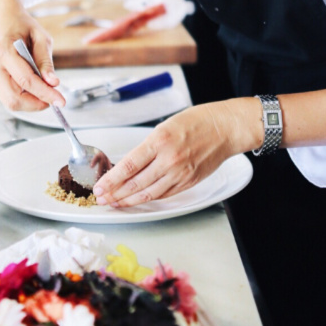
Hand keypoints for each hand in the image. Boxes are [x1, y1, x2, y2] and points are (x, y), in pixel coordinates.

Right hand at [0, 0, 64, 112]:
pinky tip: (32, 87)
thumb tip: (53, 82)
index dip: (45, 93)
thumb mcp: (40, 36)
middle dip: (36, 104)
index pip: (27, 81)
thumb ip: (45, 60)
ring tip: (44, 92)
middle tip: (53, 99)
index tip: (61, 101)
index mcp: (4, 52)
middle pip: (14, 98)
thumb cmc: (20, 25)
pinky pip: (7, 96)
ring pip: (9, 102)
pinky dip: (23, 97)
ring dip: (30, 103)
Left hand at [93, 98, 260, 206]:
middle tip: (102, 198)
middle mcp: (169, 159)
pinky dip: (149, 199)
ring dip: (129, 200)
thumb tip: (129, 164)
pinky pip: (164, 194)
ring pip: (149, 193)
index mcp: (160, 140)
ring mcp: (180, 173)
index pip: (129, 165)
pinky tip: (138, 200)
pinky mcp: (188, 182)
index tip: (100, 186)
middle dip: (115, 193)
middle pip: (136, 183)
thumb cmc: (197, 121)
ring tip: (115, 203)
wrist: (225, 129)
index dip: (112, 179)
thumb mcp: (166, 126)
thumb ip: (149, 145)